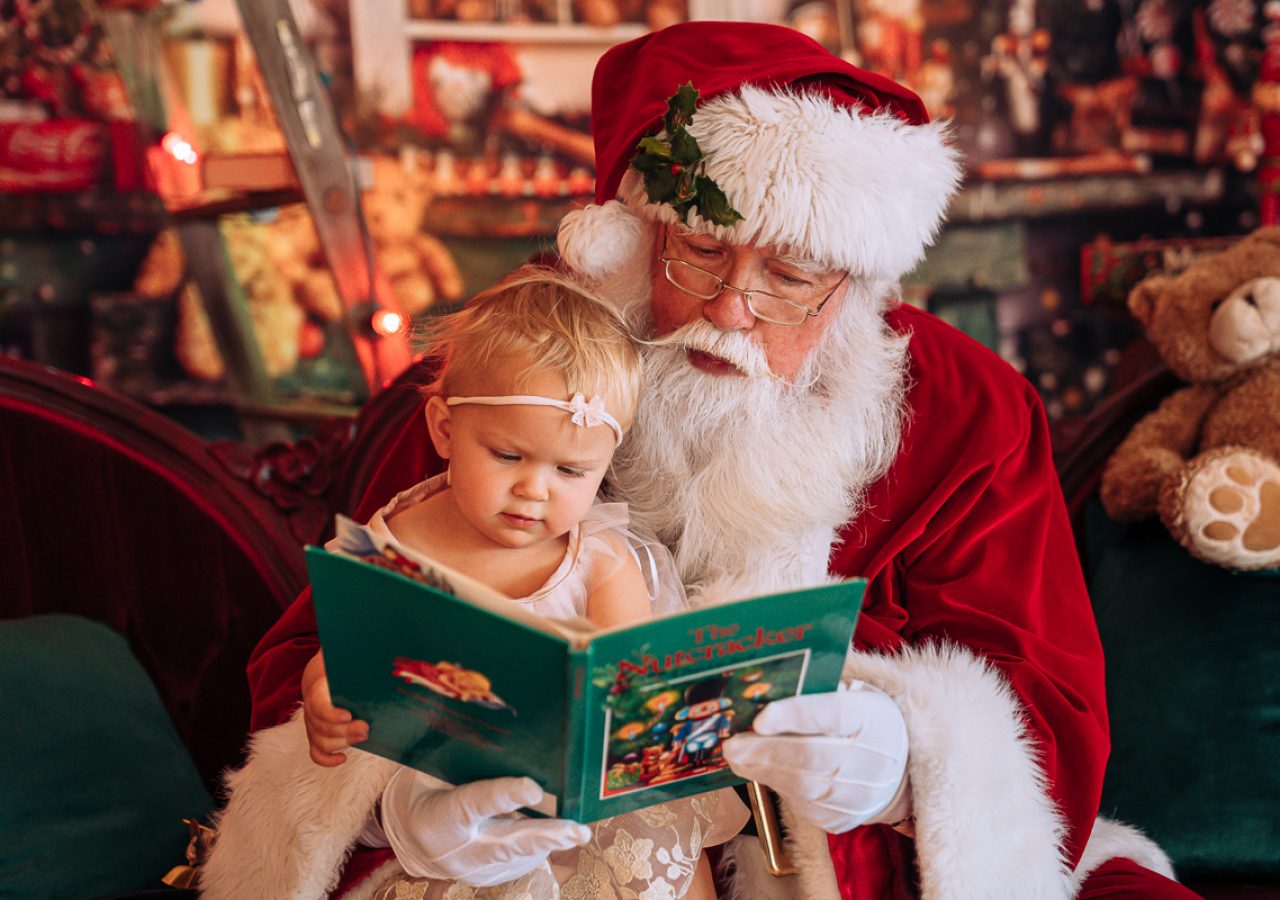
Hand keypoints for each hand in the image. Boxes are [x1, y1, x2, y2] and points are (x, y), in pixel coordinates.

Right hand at [301, 650, 367, 765]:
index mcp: (317, 690)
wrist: (323, 678)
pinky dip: (327, 759)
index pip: (318, 706)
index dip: (331, 714)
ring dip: (342, 743)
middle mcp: (310, 710)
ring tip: (364, 735)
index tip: (349, 716)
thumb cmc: (339, 670)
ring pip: (321, 741)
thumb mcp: (346, 661)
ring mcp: (312, 725)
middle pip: (322, 727)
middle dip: (345, 731)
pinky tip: (343, 758)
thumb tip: (381, 658)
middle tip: (366, 727)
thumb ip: (360, 659)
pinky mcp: (316, 736)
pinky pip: (316, 753)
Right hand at [380, 769, 591, 886]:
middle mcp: (456, 852)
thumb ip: (462, 760)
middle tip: (577, 831)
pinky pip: (520, 860)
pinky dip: (537, 844)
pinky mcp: (487, 879)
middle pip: (506, 844)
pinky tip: (549, 831)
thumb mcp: (431, 769)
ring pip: (519, 855)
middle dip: (545, 836)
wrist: (411, 834)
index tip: (534, 789)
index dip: (504, 796)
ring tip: (574, 830)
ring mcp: (472, 871)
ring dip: (550, 841)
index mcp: (438, 818)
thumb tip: (508, 736)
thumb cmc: (426, 787)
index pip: (474, 804)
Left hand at [722, 681, 908, 833]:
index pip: (833, 714)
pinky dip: (777, 787)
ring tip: (737, 757)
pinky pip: (803, 805)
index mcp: (874, 718)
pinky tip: (761, 772)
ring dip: (763, 771)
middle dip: (766, 751)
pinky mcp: (842, 819)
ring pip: (803, 786)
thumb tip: (766, 688)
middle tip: (732, 745)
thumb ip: (817, 692)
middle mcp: (873, 760)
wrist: (900, 773)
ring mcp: (859, 795)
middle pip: (812, 756)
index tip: (759, 718)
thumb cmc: (864, 724)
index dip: (795, 716)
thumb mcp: (854, 697)